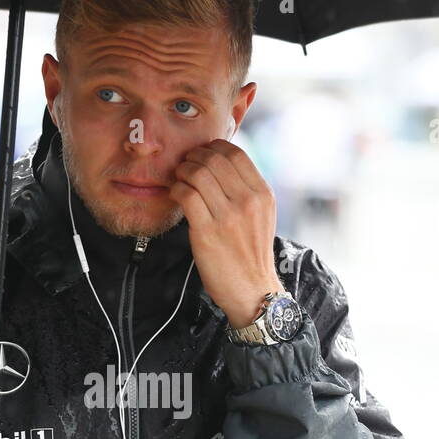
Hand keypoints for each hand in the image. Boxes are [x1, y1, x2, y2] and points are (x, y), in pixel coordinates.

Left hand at [170, 140, 278, 328]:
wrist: (252, 290)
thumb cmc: (251, 254)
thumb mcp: (262, 215)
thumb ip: (247, 189)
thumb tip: (221, 163)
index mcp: (262, 194)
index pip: (235, 153)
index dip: (213, 148)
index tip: (202, 154)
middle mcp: (248, 201)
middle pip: (214, 159)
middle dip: (194, 157)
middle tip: (185, 166)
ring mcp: (228, 216)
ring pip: (198, 173)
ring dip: (182, 172)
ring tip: (179, 180)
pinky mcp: (208, 232)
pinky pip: (186, 195)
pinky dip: (176, 190)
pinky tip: (176, 196)